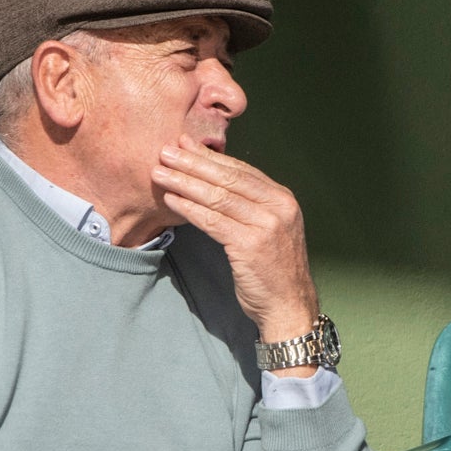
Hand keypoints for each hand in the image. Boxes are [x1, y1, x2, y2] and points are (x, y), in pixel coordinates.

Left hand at [153, 139, 320, 361]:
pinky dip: (189, 208)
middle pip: (228, 178)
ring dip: (184, 183)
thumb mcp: (270, 229)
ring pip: (217, 197)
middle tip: (166, 152)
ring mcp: (266, 225)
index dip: (210, 156)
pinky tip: (171, 200)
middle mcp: (278, 207)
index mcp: (283, 199)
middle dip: (193, 163)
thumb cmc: (274, 270)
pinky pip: (213, 221)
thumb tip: (216, 181)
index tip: (185, 144)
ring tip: (160, 173)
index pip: (241, 170)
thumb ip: (251, 206)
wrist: (289, 306)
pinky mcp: (250, 244)